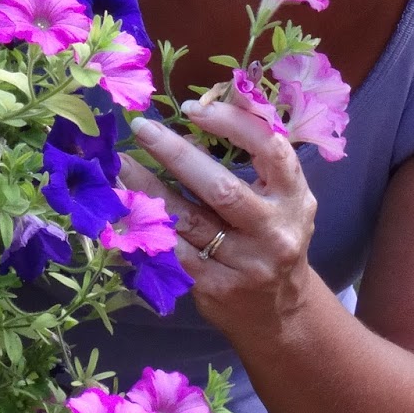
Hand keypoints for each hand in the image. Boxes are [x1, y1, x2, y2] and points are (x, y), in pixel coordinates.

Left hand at [125, 101, 318, 331]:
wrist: (279, 313)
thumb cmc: (270, 238)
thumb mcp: (279, 197)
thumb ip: (254, 157)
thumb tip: (211, 99)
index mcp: (296, 197)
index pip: (271, 149)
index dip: (233, 123)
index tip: (192, 108)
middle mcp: (276, 230)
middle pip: (222, 188)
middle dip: (176, 154)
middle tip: (142, 128)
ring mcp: (247, 263)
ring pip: (188, 219)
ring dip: (147, 189)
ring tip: (118, 165)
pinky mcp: (217, 287)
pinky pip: (173, 251)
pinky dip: (146, 226)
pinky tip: (123, 208)